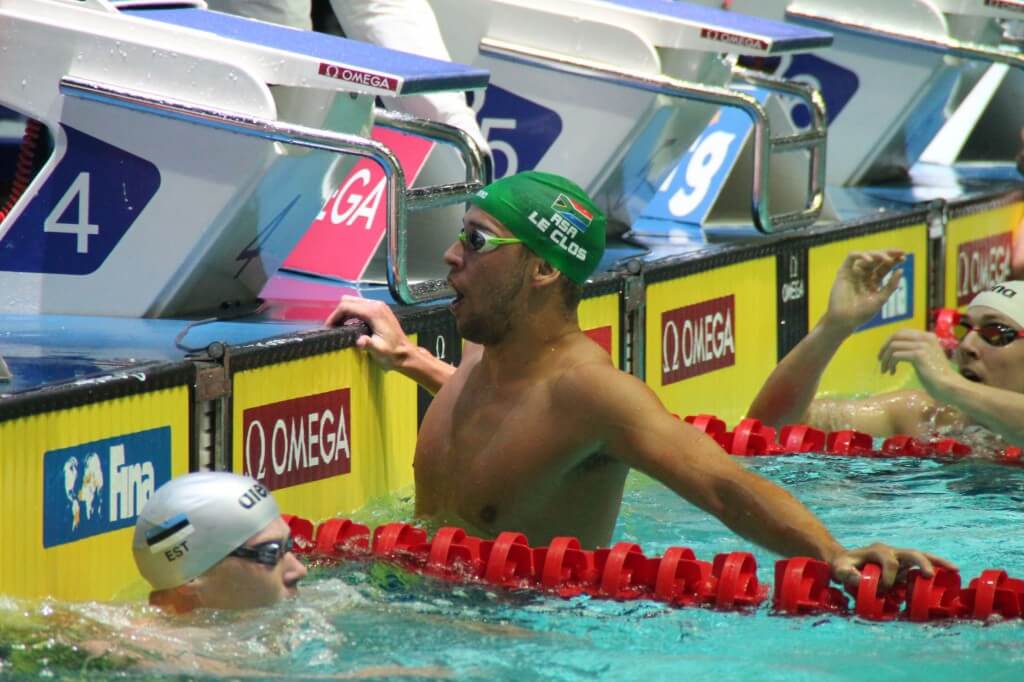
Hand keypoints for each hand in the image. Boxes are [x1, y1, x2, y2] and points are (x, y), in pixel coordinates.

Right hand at [324, 295, 414, 370]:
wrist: (406, 353)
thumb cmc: (392, 353)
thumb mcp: (379, 350)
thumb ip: (369, 344)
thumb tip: (359, 341)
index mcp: (374, 312)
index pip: (347, 306)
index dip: (334, 316)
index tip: (328, 327)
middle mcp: (376, 305)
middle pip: (349, 301)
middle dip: (338, 313)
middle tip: (332, 328)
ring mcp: (378, 306)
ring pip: (354, 302)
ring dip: (344, 312)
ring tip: (338, 327)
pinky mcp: (379, 309)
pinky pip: (360, 306)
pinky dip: (351, 313)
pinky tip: (349, 325)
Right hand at [823, 251, 904, 332]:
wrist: (845, 320)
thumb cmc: (862, 313)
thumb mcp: (881, 299)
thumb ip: (891, 285)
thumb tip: (901, 269)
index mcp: (874, 281)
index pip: (885, 266)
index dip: (894, 260)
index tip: (904, 257)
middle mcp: (864, 275)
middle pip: (877, 259)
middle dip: (889, 254)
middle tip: (900, 252)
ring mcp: (854, 272)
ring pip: (866, 256)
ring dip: (877, 254)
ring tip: (886, 259)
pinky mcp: (843, 272)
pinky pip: (851, 258)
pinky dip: (860, 255)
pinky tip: (870, 259)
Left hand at [830, 542, 955, 591]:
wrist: (845, 562)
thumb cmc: (843, 566)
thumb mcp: (840, 570)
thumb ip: (847, 574)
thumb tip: (859, 581)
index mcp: (877, 551)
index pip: (889, 561)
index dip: (888, 577)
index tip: (881, 590)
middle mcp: (892, 552)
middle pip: (911, 553)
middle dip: (922, 563)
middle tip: (930, 575)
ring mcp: (900, 559)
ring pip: (921, 558)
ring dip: (937, 563)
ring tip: (954, 571)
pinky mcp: (905, 568)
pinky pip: (921, 568)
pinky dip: (935, 569)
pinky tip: (949, 574)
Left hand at [878, 329, 961, 399]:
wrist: (949, 386)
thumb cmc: (937, 377)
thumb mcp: (926, 358)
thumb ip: (915, 351)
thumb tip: (896, 350)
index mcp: (928, 337)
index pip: (903, 332)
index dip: (890, 341)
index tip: (884, 353)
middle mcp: (925, 338)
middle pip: (896, 336)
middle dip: (884, 348)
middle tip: (880, 360)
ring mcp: (922, 345)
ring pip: (893, 346)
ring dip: (885, 358)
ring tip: (885, 370)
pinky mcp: (919, 355)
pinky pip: (896, 355)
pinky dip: (890, 363)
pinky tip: (892, 372)